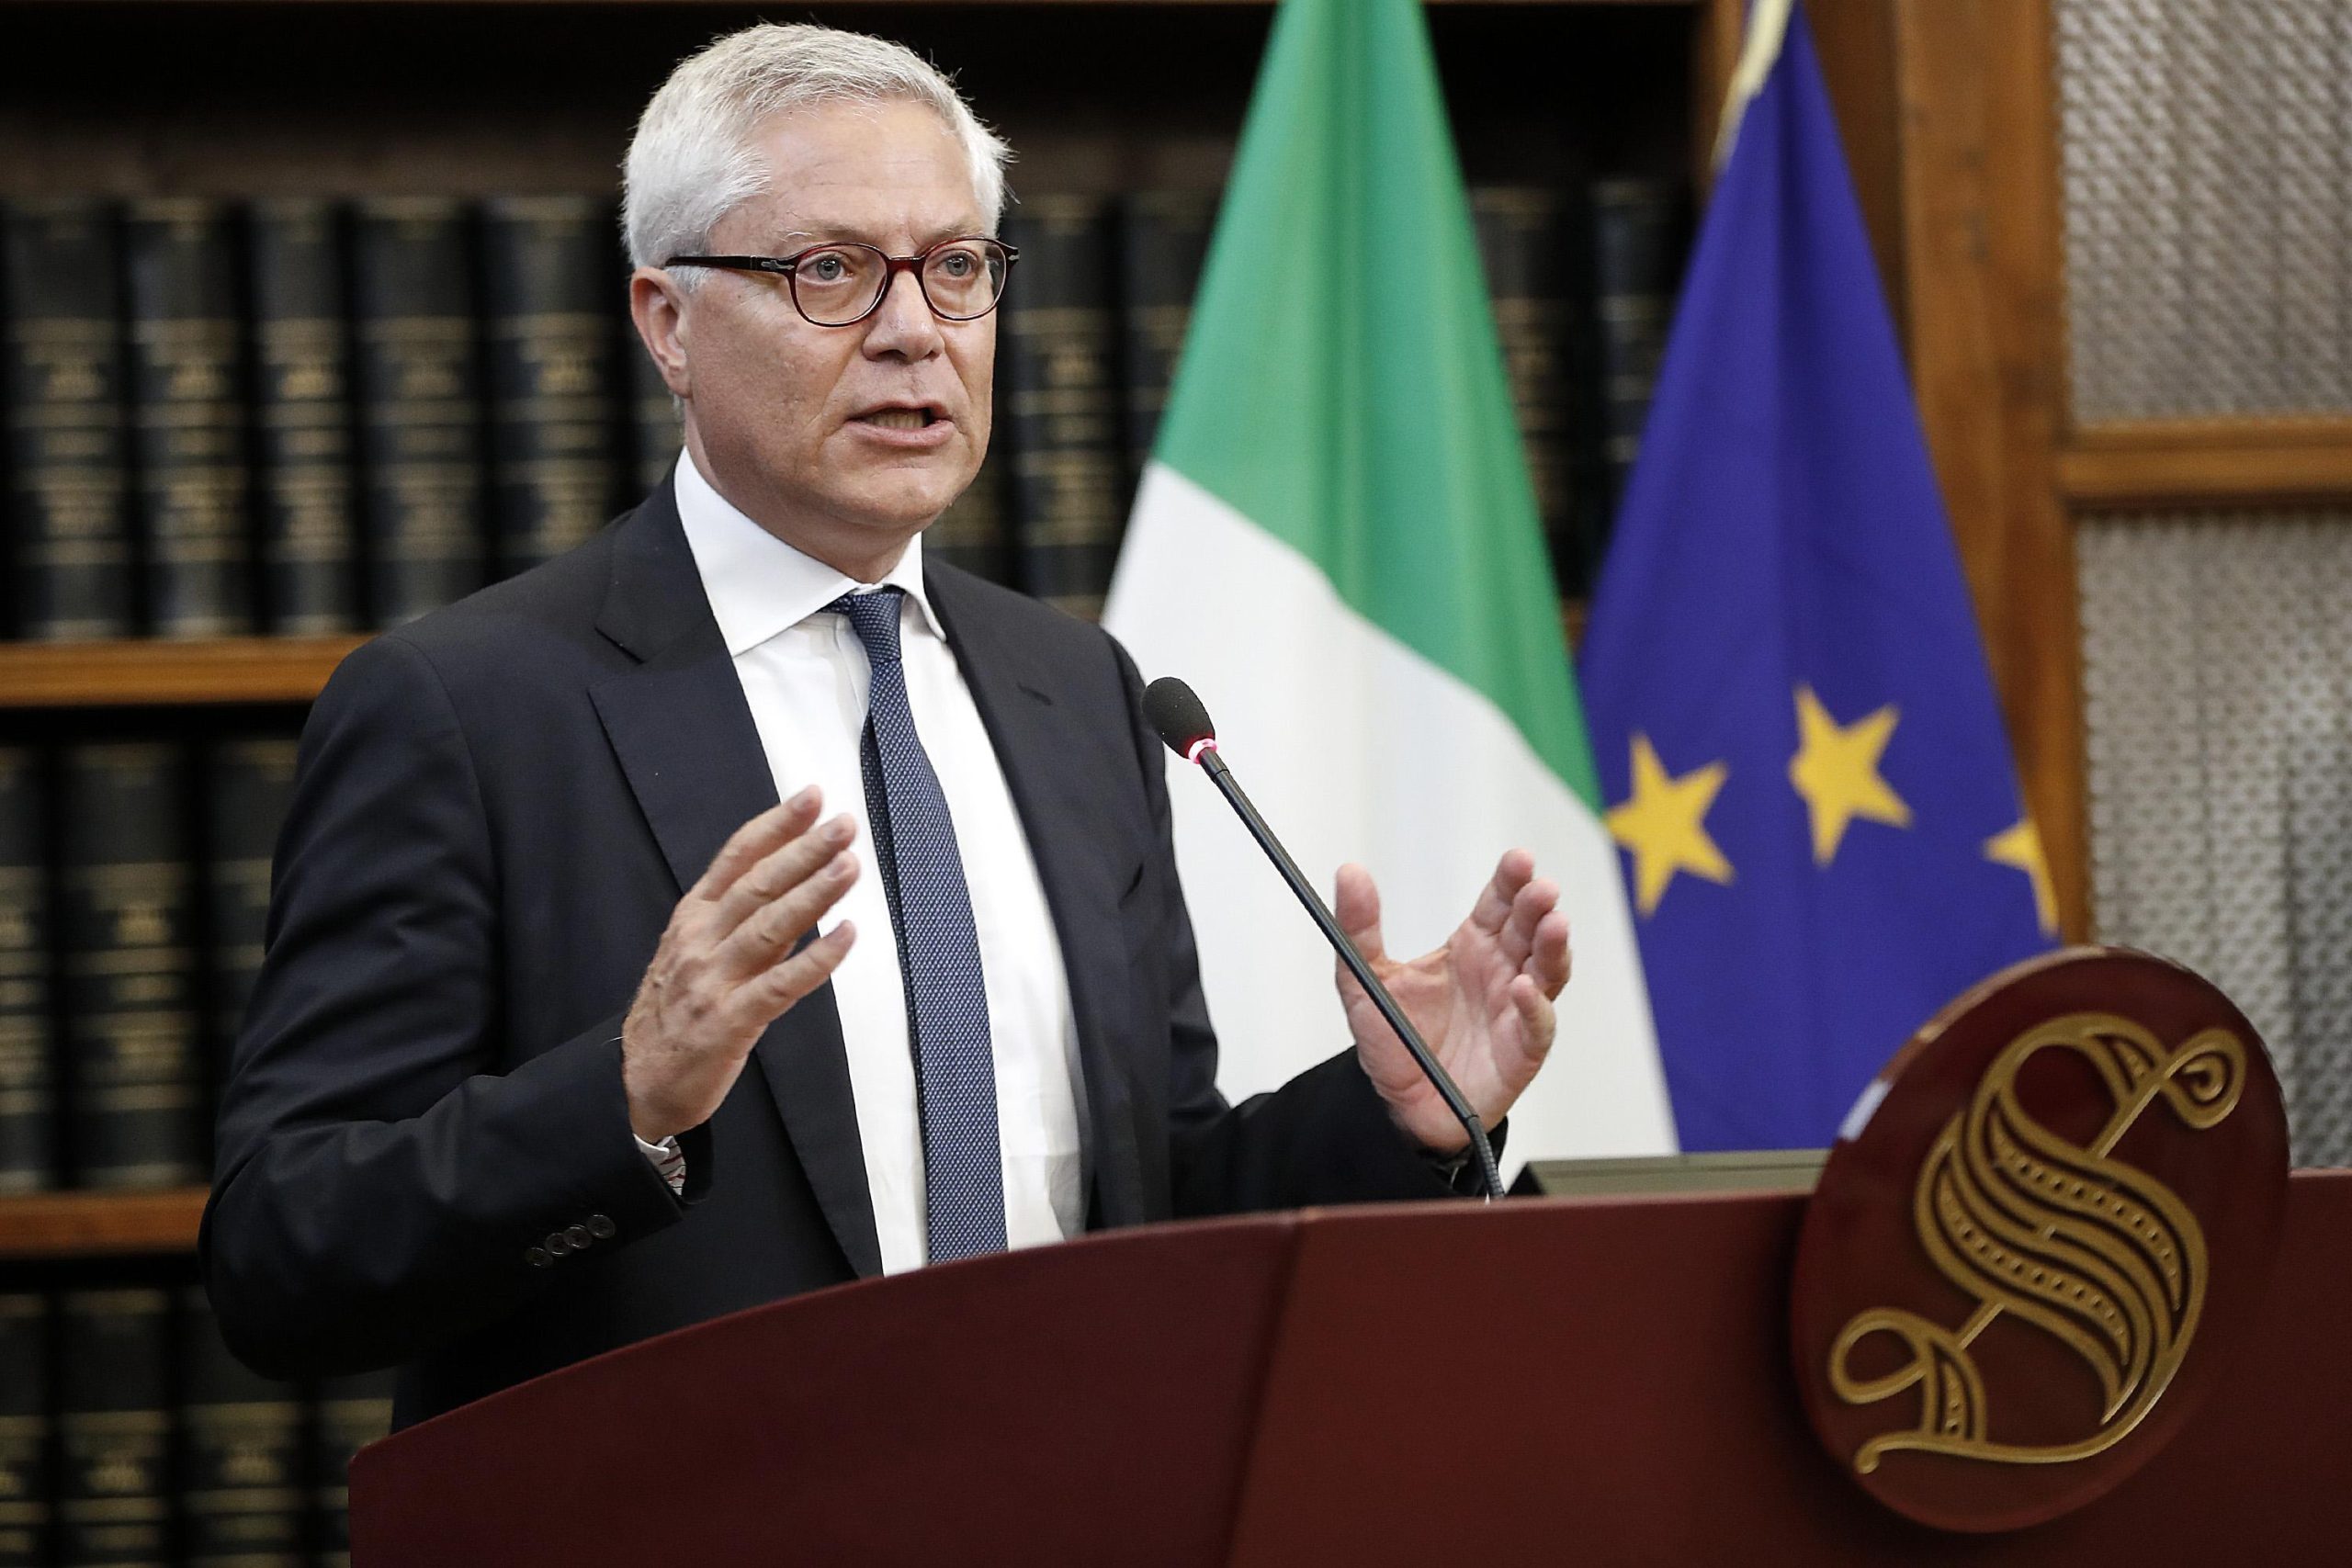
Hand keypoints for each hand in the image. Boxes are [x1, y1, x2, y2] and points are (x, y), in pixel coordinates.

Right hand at [621, 787, 858, 1141]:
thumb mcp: (695, 950)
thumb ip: (738, 915)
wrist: (641, 1082)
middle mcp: (701, 940)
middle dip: (804, 851)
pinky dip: (817, 959)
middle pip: (758, 885)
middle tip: (844, 824)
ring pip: (770, 927)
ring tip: (849, 866)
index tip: (811, 797)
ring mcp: (714, 980)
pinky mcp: (730, 1021)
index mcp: (693, 917)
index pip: (737, 858)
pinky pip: (781, 985)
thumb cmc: (678, 1010)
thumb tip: (792, 873)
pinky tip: (847, 935)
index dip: (775, 825)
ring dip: (813, 894)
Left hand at [1334, 850, 1569, 1152]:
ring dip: (1553, 947)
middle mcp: (1500, 971)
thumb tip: (1349, 872)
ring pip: (1548, 970)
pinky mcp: (1521, 1049)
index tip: (1519, 860)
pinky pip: (1537, 1024)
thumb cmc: (1396, 1039)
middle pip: (1529, 929)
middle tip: (1542, 888)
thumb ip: (1358, 926)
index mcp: (1471, 947)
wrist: (1400, 1104)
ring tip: (1553, 925)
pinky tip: (1525, 989)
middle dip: (1539, 906)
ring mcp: (1516, 1009)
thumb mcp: (1365, 977)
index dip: (1512, 880)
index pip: (1499, 903)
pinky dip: (1535, 1007)